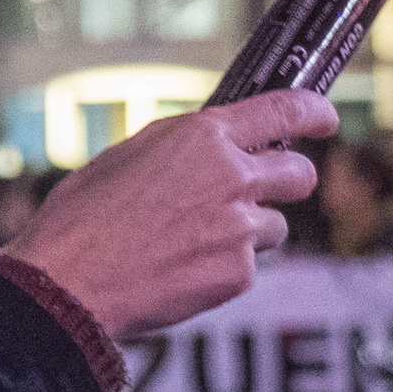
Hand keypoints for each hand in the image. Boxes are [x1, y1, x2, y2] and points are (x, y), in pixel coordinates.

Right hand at [12, 91, 335, 340]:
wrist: (66, 283)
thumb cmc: (80, 220)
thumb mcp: (125, 158)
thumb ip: (179, 150)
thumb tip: (207, 150)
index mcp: (202, 136)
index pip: (286, 108)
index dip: (316, 112)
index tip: (326, 119)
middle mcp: (232, 175)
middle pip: (299, 173)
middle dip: (289, 181)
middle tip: (264, 193)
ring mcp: (240, 226)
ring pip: (274, 226)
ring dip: (247, 234)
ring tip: (191, 246)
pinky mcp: (238, 272)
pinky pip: (247, 267)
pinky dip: (221, 271)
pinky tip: (179, 273)